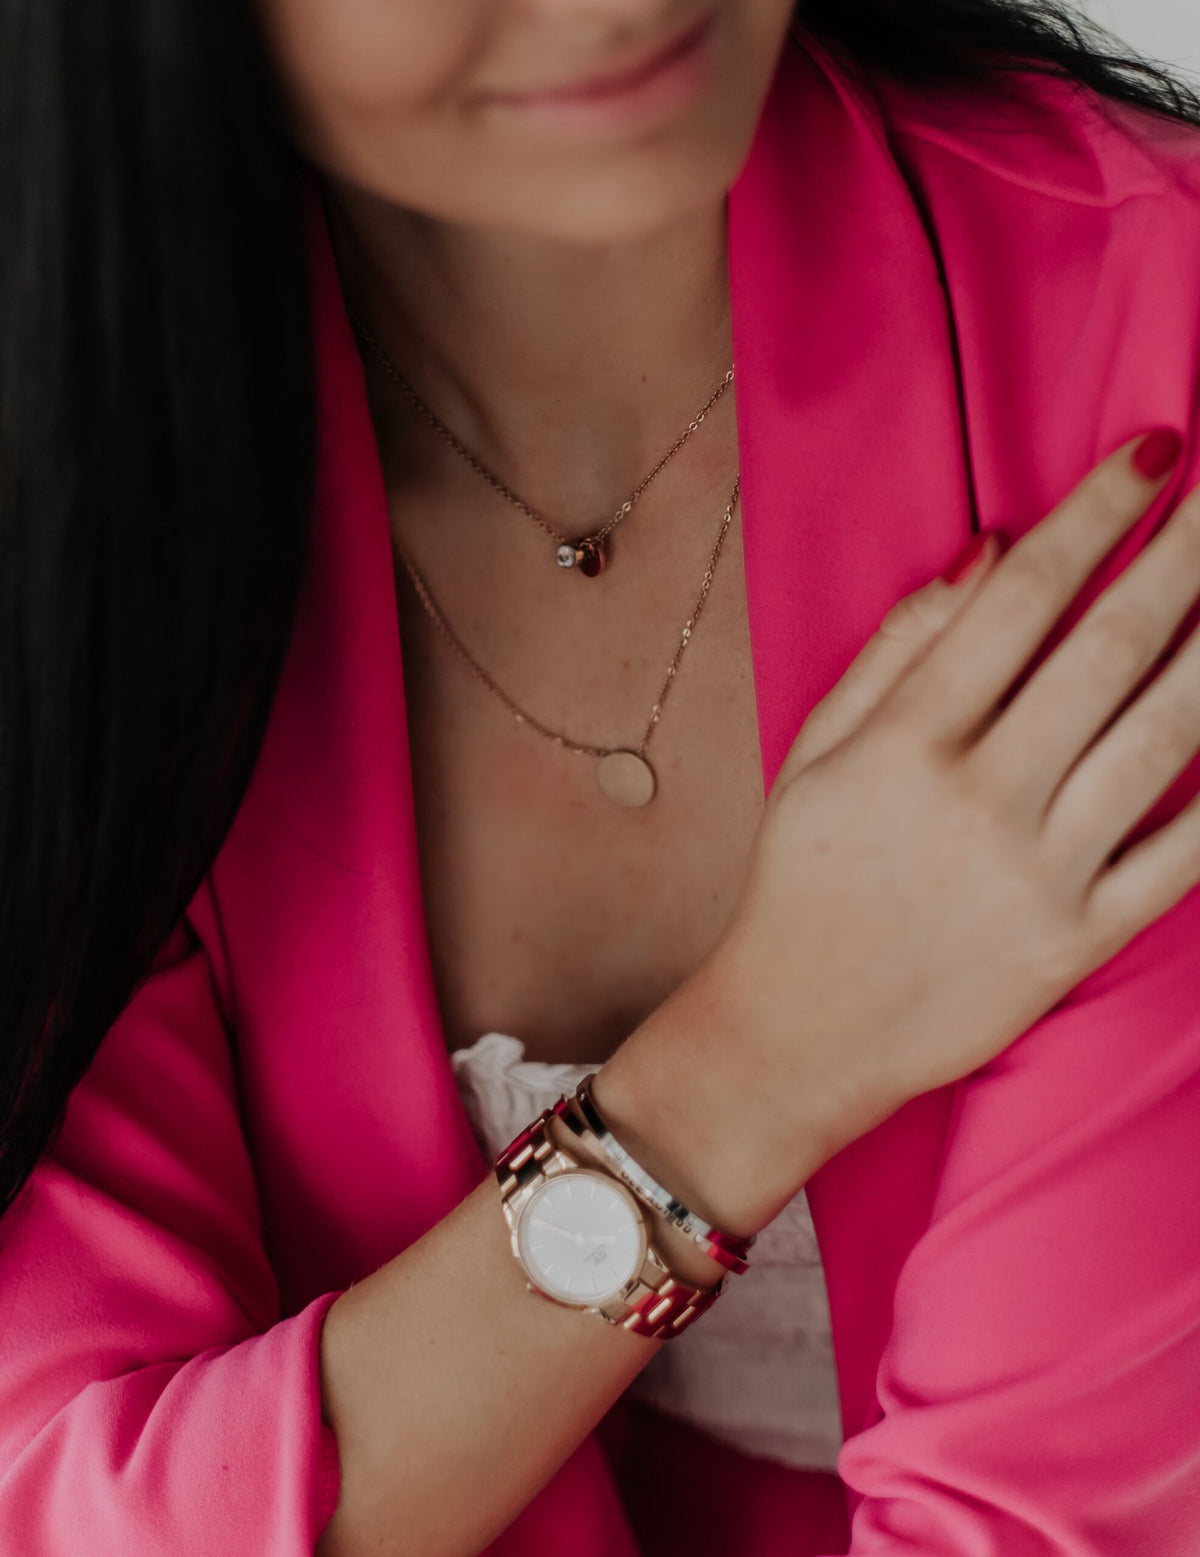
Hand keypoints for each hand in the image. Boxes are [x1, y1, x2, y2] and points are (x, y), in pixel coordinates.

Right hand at [696, 429, 1199, 1183]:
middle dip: (1188, 554)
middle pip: (1110, 649)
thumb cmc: (798, 881)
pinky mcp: (1079, 941)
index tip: (1156, 453)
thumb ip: (898, 648)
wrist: (796, 1032)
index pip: (1024, 598)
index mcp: (908, 740)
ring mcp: (1039, 872)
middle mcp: (982, 796)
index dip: (1098, 514)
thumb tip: (990, 550)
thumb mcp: (815, 751)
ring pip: (1166, 738)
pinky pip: (1182, 857)